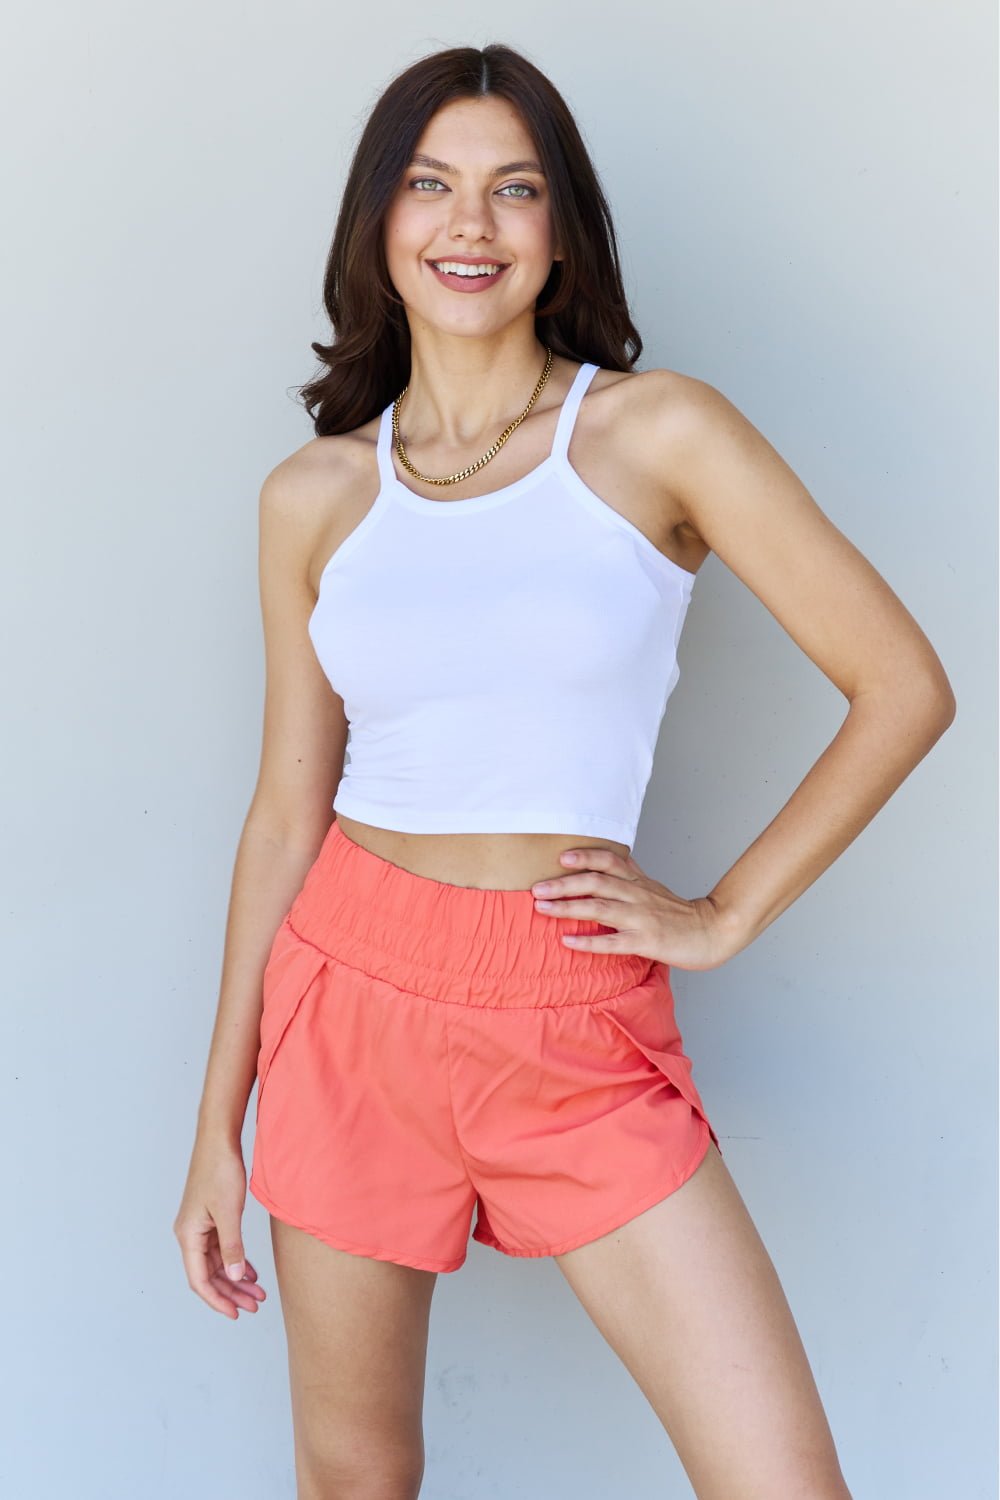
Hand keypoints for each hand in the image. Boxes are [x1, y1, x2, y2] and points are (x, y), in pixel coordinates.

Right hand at [173, 1140, 267, 1319]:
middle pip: (208, 1275)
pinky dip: (236, 1261)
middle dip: (231, 1293)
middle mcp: (189, 1234)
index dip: (217, 1300)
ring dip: (235, 1278)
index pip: (199, 1280)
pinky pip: (221, 1248)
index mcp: (188, 1235)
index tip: (235, 1314)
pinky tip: (251, 1270)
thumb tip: (234, 1277)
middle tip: (254, 1305)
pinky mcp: (210, 1218)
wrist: (219, 1140)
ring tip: (257, 1292)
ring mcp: (199, 1226)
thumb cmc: (219, 1170)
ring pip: (217, 1263)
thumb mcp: (229, 1212)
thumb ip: (232, 1247)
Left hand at [530, 846, 741, 970]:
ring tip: (542, 908)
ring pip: (600, 908)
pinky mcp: (646, 942)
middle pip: (597, 882)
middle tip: (537, 887)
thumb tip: (602, 862)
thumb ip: (628, 875)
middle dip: (564, 883)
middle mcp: (638, 895)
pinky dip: (589, 941)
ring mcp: (642, 918)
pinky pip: (613, 942)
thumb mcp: (652, 886)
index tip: (561, 856)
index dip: (585, 856)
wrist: (712, 931)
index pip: (610, 860)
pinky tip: (568, 942)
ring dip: (568, 907)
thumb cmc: (677, 913)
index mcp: (639, 881)